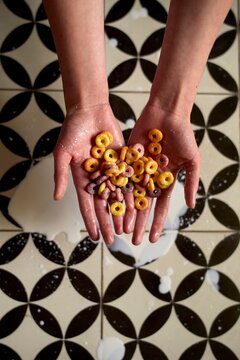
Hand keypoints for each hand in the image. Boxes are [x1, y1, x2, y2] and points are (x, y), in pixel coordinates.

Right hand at [53, 104, 124, 244]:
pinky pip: (129, 179)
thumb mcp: (62, 153)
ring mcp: (111, 170)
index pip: (86, 205)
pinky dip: (133, 193)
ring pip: (118, 195)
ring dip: (123, 211)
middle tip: (114, 238)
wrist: (90, 110)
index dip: (91, 221)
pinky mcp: (123, 161)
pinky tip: (139, 206)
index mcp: (82, 178)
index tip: (94, 237)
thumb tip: (56, 198)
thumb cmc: (73, 130)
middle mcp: (98, 177)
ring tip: (128, 228)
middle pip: (104, 204)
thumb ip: (60, 175)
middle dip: (109, 221)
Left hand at [124, 104, 200, 244]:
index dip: (157, 223)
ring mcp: (138, 169)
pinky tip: (111, 205)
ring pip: (130, 194)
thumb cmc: (183, 135)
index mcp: (166, 179)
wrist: (166, 113)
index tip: (153, 239)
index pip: (160, 206)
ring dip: (126, 212)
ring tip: (121, 228)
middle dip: (139, 223)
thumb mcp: (192, 160)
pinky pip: (120, 177)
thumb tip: (191, 206)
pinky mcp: (127, 159)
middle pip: (143, 205)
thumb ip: (191, 182)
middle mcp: (150, 177)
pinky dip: (116, 190)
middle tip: (133, 241)